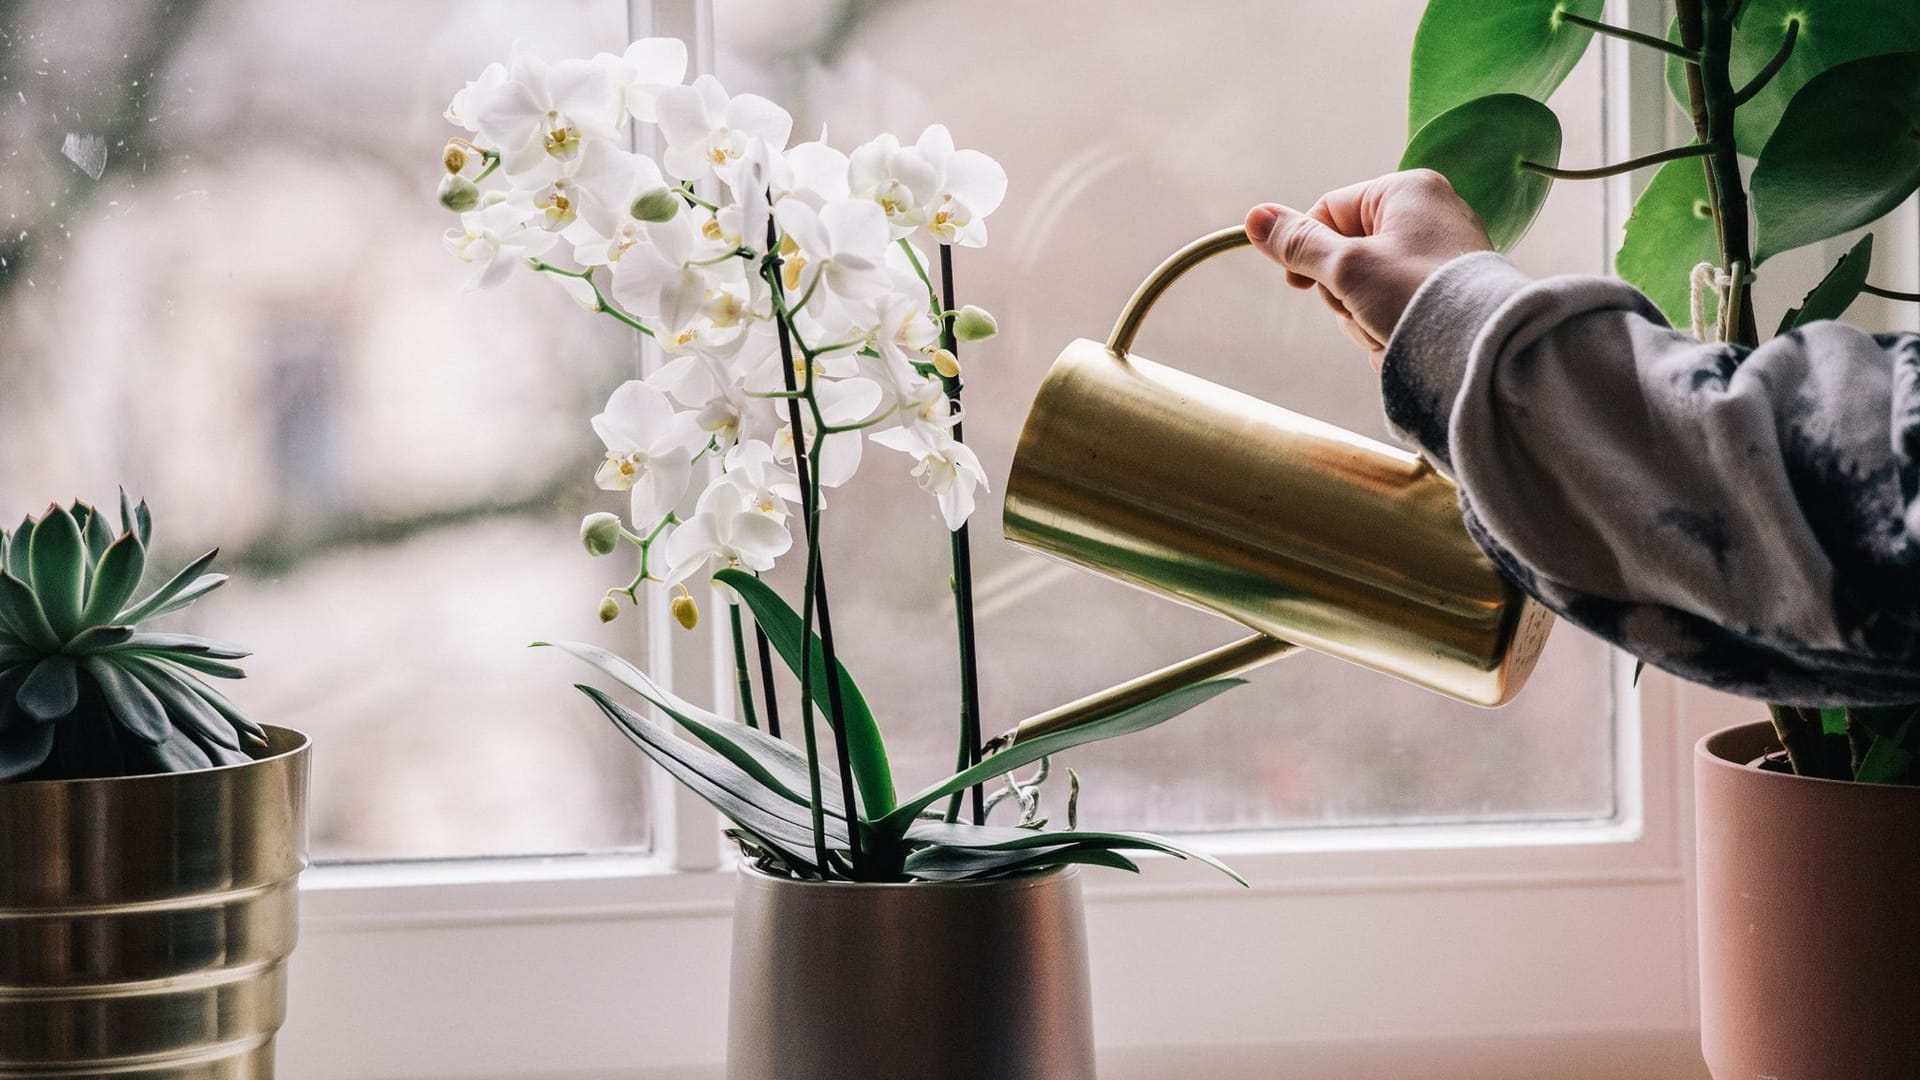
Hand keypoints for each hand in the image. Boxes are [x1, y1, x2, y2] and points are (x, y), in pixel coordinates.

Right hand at [1245, 169, 1491, 369]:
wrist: (1482, 352)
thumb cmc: (1417, 297)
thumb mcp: (1347, 268)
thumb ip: (1299, 244)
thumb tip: (1254, 217)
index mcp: (1407, 191)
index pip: (1329, 211)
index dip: (1307, 250)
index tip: (1299, 286)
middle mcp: (1429, 213)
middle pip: (1346, 252)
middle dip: (1344, 292)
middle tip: (1365, 309)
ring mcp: (1441, 253)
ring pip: (1367, 285)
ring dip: (1364, 315)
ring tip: (1389, 328)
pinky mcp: (1448, 290)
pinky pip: (1395, 304)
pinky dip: (1389, 325)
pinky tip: (1405, 339)